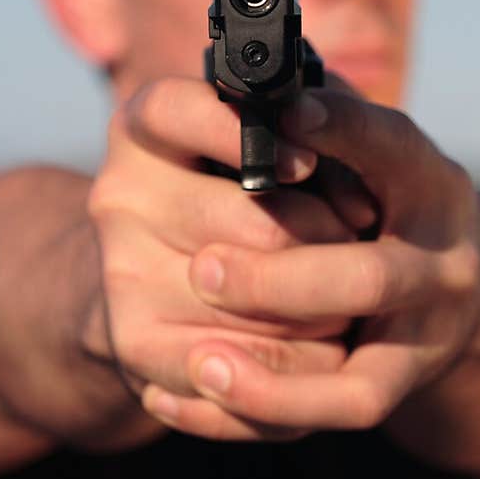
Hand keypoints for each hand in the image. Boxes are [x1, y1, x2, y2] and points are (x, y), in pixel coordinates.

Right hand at [87, 77, 376, 439]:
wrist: (168, 285)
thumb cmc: (247, 197)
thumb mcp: (277, 145)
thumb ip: (313, 134)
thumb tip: (355, 193)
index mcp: (145, 130)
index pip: (176, 112)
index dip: (241, 134)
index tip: (307, 161)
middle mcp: (120, 197)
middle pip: (249, 223)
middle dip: (326, 239)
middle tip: (360, 242)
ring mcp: (122, 273)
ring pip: (256, 302)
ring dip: (323, 309)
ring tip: (346, 299)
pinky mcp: (136, 343)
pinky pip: (237, 367)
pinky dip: (295, 366)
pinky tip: (319, 347)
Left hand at [146, 88, 479, 438]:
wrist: (451, 283)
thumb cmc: (383, 197)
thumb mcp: (367, 148)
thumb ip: (321, 122)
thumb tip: (252, 89)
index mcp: (431, 183)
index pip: (393, 148)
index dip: (341, 129)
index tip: (283, 112)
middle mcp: (441, 265)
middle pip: (371, 282)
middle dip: (282, 282)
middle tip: (204, 270)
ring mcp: (423, 337)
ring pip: (356, 381)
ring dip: (272, 376)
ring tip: (198, 364)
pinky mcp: (392, 387)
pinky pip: (327, 418)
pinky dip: (254, 415)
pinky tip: (180, 396)